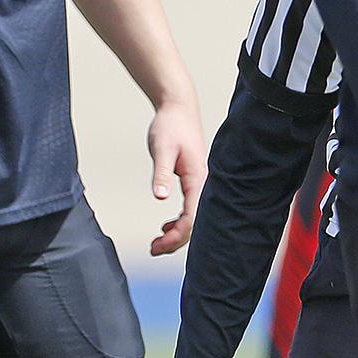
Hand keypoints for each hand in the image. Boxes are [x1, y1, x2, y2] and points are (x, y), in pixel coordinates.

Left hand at [146, 95, 205, 255]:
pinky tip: (166, 226)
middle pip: (196, 223)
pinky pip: (191, 209)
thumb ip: (162, 173)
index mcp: (198, 178)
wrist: (177, 108)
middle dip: (176, 241)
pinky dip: (180, 222)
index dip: (176, 237)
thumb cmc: (171, 126)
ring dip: (177, 233)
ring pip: (194, 218)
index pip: (192, 218)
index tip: (157, 245)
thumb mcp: (161, 149)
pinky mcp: (194, 180)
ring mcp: (200, 183)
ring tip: (157, 243)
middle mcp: (204, 184)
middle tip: (153, 249)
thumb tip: (160, 196)